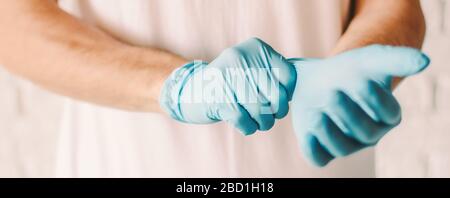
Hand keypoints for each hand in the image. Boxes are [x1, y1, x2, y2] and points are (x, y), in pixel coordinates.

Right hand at [160, 38, 295, 134]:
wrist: (193, 91)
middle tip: (270, 117)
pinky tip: (246, 126)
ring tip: (260, 124)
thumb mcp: (252, 70)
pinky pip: (242, 119)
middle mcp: (240, 56)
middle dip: (276, 113)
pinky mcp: (215, 96)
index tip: (277, 102)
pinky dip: (248, 127)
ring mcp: (226, 75)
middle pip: (276, 95)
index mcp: (255, 47)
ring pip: (260, 110)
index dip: (287, 95)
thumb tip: (291, 96)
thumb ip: (274, 76)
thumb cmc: (232, 85)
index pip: (287, 76)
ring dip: (263, 123)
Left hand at [290, 45, 429, 166]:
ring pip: (342, 148)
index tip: (360, 80)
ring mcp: (346, 145)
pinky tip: (308, 127)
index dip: (374, 98)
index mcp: (388, 115)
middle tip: (333, 93)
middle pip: (366, 133)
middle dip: (348, 112)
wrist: (318, 79)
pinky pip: (318, 158)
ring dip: (328, 130)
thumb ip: (397, 59)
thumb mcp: (372, 60)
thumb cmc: (350, 71)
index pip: (389, 114)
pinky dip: (312, 147)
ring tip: (316, 111)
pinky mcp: (322, 150)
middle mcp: (370, 134)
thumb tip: (424, 62)